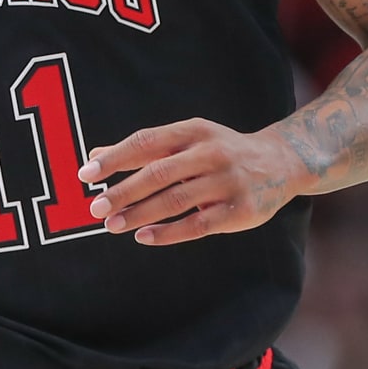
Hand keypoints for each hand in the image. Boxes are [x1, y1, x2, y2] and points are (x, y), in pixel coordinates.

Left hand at [77, 119, 306, 245]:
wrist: (281, 162)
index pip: (146, 142)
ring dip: (139, 214)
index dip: (114, 158)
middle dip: (122, 192)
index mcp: (193, 131)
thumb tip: (94, 156)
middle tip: (95, 207)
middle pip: (158, 174)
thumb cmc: (220, 151)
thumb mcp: (186, 139)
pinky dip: (167, 233)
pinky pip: (197, 225)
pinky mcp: (239, 210)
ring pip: (175, 201)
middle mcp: (210, 153)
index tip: (86, 174)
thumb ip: (143, 149)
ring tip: (112, 224)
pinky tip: (143, 236)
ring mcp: (226, 182)